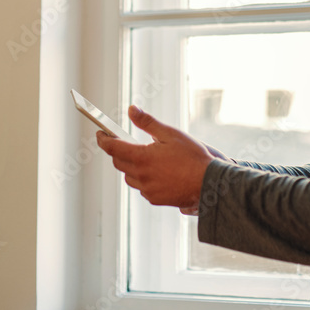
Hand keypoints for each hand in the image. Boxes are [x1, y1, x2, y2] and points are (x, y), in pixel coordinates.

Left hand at [96, 105, 214, 209]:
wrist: (209, 184)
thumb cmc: (192, 157)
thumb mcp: (170, 133)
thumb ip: (147, 122)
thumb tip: (131, 110)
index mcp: (141, 158)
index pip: (112, 148)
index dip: (103, 139)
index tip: (100, 133)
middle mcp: (140, 176)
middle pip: (118, 162)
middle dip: (118, 151)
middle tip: (124, 142)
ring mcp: (147, 190)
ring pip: (129, 177)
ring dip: (130, 166)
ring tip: (144, 157)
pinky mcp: (155, 198)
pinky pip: (142, 188)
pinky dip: (143, 178)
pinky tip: (157, 172)